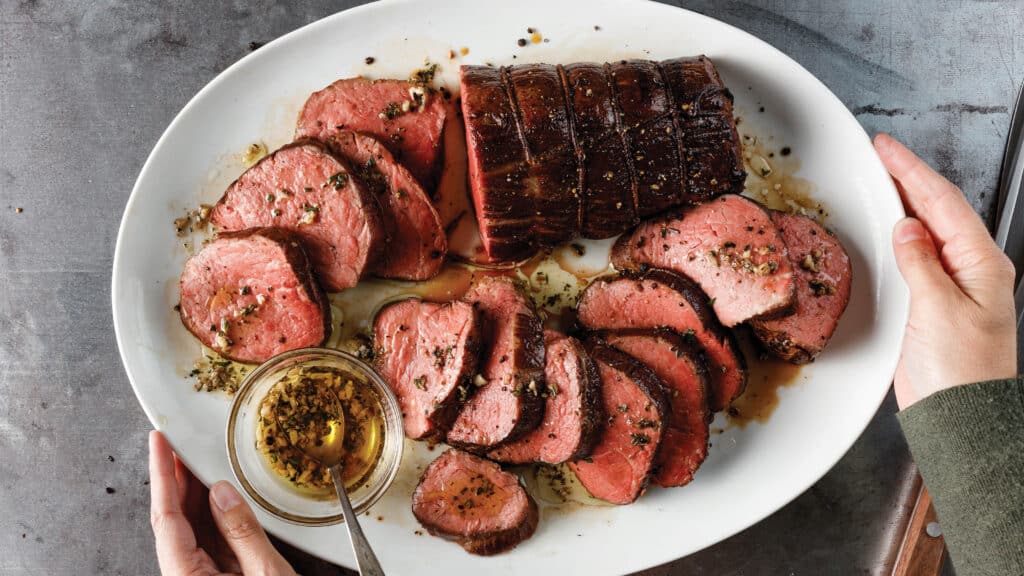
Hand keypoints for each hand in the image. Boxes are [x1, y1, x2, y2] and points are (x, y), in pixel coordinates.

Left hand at [149, 430, 296, 574]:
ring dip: (197, 493)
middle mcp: (186, 574)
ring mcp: (201, 575)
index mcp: (186, 575)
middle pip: (175, 519)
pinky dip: (215, 511)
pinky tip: (221, 492)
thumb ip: (243, 533)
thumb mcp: (264, 571)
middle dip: (179, 478)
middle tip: (182, 443)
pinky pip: (210, 538)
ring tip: (201, 460)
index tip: (160, 443)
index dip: (162, 475)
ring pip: (192, 527)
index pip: (167, 517)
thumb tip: (224, 492)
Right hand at [874, 134, 1017, 408]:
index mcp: (982, 264)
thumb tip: (907, 228)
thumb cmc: (962, 372)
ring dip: (904, 203)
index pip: (943, 202)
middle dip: (908, 179)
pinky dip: (899, 237)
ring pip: (927, 231)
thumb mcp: (939, 310)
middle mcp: (971, 270)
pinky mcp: (933, 305)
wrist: (959, 417)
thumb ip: (921, 264)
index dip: (912, 171)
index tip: (886, 148)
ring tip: (880, 181)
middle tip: (879, 154)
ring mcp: (953, 287)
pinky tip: (887, 232)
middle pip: (938, 210)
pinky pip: (916, 258)